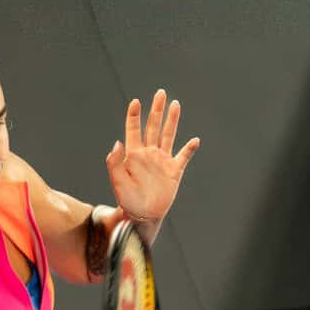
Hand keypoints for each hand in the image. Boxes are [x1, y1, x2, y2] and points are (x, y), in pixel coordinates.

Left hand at [105, 90, 200, 225]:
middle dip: (156, 110)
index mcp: (134, 154)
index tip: (135, 102)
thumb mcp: (117, 182)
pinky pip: (183, 157)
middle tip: (160, 93)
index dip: (134, 115)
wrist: (143, 216)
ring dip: (172, 120)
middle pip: (153, 126)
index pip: (134, 129)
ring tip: (175, 104)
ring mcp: (162, 161)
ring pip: (168, 135)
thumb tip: (117, 142)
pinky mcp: (174, 171)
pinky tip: (195, 140)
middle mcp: (149, 154)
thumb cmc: (127, 201)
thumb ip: (114, 163)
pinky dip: (189, 149)